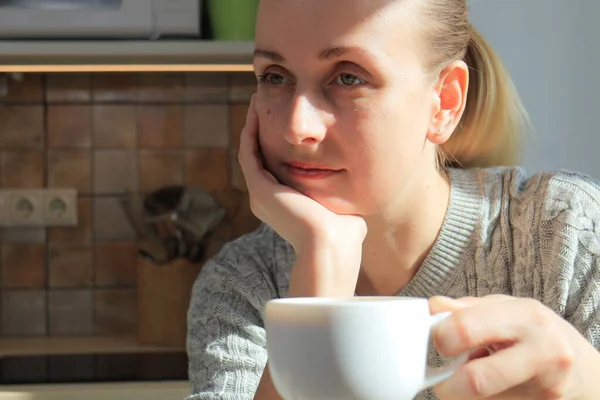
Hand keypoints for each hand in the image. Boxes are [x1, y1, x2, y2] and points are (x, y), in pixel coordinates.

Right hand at [237, 94, 366, 295]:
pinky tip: (255, 111)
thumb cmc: (343, 232)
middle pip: (258, 156)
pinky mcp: (259, 188)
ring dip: (251, 125)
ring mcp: (260, 194)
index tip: (281, 119)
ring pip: (249, 151)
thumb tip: (353, 186)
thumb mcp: (339, 205)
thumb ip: (339, 193)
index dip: (274, 141)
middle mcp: (266, 198)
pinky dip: (249, 132)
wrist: (332, 245)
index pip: (272, 166)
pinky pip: (248, 153)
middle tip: (263, 102)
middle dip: (260, 128)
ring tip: (256, 100)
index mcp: (282, 203)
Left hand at [429, 295, 598, 399]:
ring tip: (477, 378)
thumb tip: (433, 307)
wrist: (586, 372)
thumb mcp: (507, 310)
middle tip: (443, 380)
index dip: (440, 339)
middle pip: (474, 380)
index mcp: (526, 317)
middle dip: (446, 385)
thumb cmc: (537, 334)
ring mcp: (546, 388)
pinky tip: (494, 390)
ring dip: (465, 396)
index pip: (464, 330)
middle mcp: (542, 353)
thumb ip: (468, 309)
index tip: (438, 343)